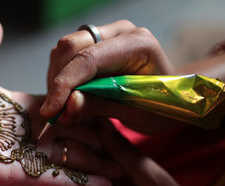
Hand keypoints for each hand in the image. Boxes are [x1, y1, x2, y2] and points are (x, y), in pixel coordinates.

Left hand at [0, 18, 116, 185]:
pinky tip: (108, 182)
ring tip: (126, 165)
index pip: (55, 108)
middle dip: (94, 138)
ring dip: (95, 162)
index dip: (78, 106)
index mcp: (13, 109)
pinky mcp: (15, 175)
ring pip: (66, 159)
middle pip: (67, 135)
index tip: (104, 103)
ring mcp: (20, 157)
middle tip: (125, 139)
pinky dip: (80, 182)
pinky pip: (53, 179)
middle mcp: (21, 134)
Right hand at [40, 20, 177, 133]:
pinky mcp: (97, 43)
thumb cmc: (162, 106)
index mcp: (138, 44)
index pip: (89, 59)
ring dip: (56, 81)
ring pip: (64, 50)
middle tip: (54, 114)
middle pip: (71, 47)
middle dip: (57, 82)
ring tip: (63, 112)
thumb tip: (68, 105)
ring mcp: (107, 34)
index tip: (49, 111)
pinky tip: (67, 101)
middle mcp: (120, 32)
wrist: (175, 97)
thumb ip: (102, 105)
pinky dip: (62, 79)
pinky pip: (68, 57)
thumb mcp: (137, 115)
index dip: (64, 85)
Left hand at [64, 119, 209, 185]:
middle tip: (90, 131)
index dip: (72, 149)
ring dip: (85, 168)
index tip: (81, 128)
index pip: (67, 175)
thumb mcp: (153, 180)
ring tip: (100, 145)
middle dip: (77, 155)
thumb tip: (100, 123)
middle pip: (68, 182)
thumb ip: (123, 153)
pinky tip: (108, 167)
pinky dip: (93, 182)